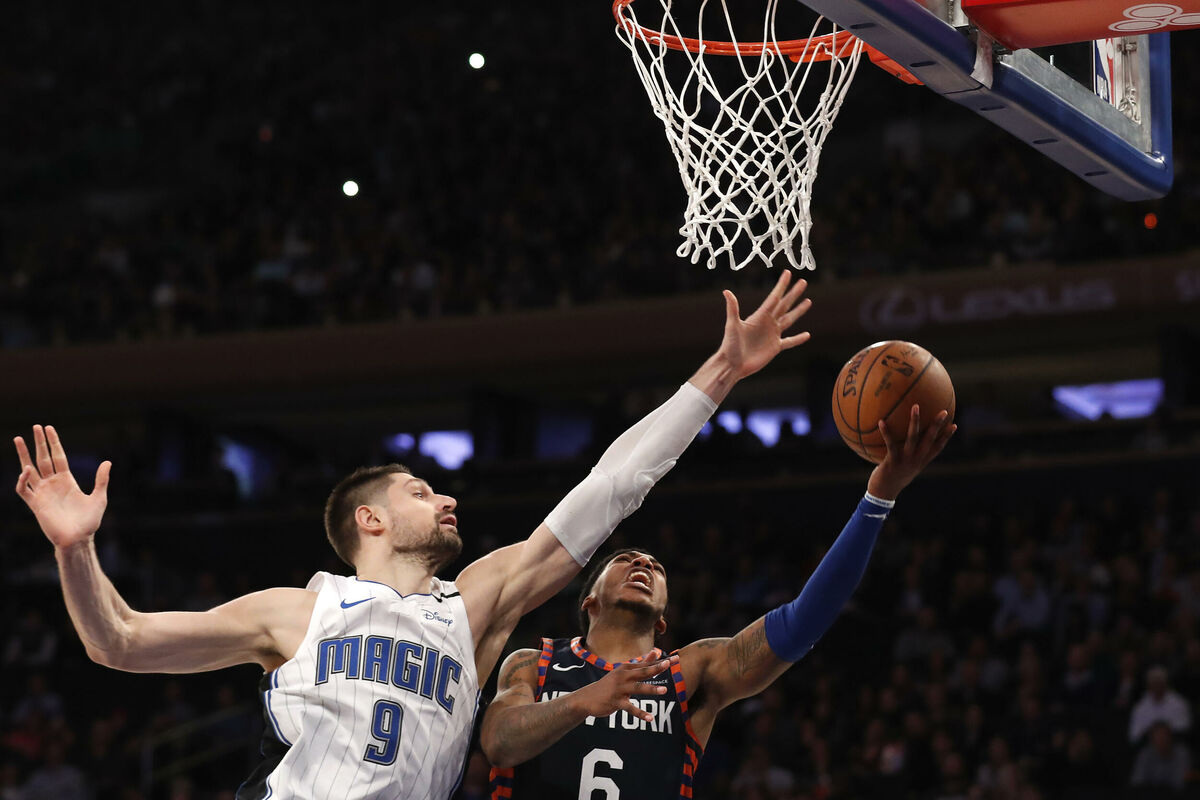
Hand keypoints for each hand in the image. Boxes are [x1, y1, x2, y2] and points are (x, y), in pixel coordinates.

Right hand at [14, 425, 111, 549]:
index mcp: (67, 480)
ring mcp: (43, 493)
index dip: (53, 443)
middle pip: (43, 459)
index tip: (48, 429)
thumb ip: (101, 480)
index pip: (58, 457)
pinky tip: (26, 470)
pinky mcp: (36, 505)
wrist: (79, 539)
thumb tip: (107, 462)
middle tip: (35, 426)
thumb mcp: (99, 497)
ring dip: (23, 455)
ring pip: (29, 470)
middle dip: (38, 443)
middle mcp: (53, 484)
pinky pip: (25, 490)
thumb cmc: (89, 521)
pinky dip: (22, 480)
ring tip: (18, 439)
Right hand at [568, 655, 677, 722]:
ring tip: (664, 690)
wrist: (587, 698)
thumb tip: (655, 653)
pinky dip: (640, 713)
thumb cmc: (609, 685)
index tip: (676, 659)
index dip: (661, 662)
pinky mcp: (615, 702)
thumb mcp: (624, 672)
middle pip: (643, 672)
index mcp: (626, 668)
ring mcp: (619, 689)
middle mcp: (623, 676)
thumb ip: (641, 664)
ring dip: (651, 689)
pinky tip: (650, 718)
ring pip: (638, 688)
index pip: (647, 665)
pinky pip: (630, 708)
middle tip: (669, 664)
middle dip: (657, 668)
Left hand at [718, 270, 811, 379]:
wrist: (732, 365)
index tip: (788, 273)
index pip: (774, 297)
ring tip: (808, 301)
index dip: (781, 285)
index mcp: (759, 316)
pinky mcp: (775, 347)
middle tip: (803, 282)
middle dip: (793, 294)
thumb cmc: (730, 345)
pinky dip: (798, 339)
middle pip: (784, 305)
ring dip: (798, 311)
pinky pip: (789, 342)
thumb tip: (726, 291)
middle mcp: (767, 323)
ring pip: (789, 320)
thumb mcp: (732, 325)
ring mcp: (772, 335)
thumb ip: (732, 308)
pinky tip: (807, 334)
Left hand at [866, 405, 955, 500]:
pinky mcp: (893, 461)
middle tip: (944, 411)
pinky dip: (886, 432)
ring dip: (915, 421)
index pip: (938, 447)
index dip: (947, 436)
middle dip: (938, 425)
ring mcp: (906, 460)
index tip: (954, 425)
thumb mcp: (902, 467)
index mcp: (921, 461)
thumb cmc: (892, 477)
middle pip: (930, 439)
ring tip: (916, 407)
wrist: (884, 493)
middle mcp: (917, 459)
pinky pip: (891, 443)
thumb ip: (905, 455)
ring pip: (913, 437)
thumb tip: (901, 442)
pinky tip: (881, 421)